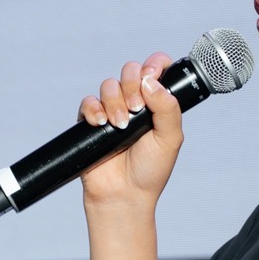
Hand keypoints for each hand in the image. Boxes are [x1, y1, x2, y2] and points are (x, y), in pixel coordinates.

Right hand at [77, 53, 182, 209]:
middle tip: (137, 110)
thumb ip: (168, 108)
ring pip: (109, 84)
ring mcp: (112, 110)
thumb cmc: (150, 170)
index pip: (155, 69)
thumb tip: (151, 81)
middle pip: (130, 71)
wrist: (124, 194)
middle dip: (132, 85)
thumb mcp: (170, 139)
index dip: (154, 64)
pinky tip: (101, 123)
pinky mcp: (91, 121)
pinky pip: (88, 102)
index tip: (151, 75)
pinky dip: (93, 109)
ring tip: (120, 125)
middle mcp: (135, 102)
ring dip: (115, 102)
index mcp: (157, 103)